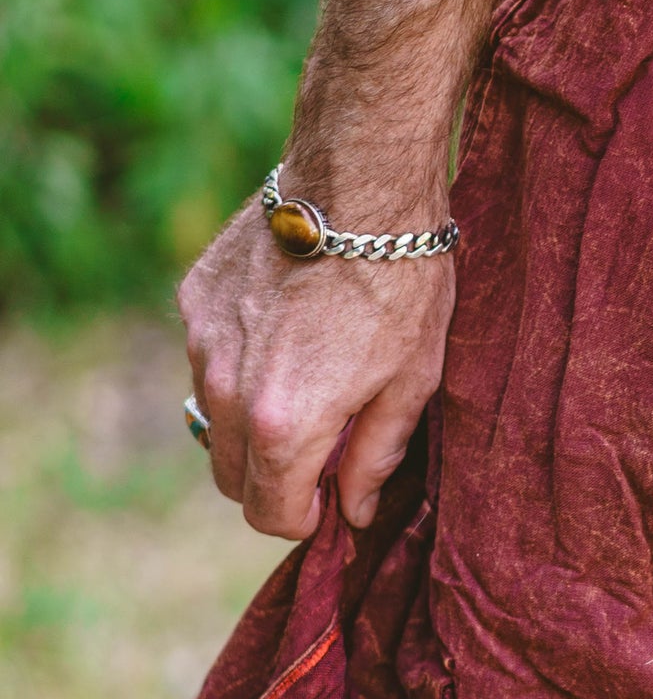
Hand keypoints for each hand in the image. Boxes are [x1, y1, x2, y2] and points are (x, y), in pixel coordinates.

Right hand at [178, 194, 455, 539]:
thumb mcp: (412, 381)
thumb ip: (375, 456)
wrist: (359, 180)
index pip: (270, 514)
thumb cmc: (401, 282)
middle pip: (232, 478)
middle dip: (275, 481)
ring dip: (252, 424)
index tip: (332, 499)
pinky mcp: (194, 300)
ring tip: (310, 385)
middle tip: (325, 451)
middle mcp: (226, 391)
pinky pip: (207, 359)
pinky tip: (288, 330)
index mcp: (283, 426)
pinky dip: (239, 365)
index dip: (305, 518)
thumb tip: (354, 509)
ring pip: (213, 419)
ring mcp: (202, 342)